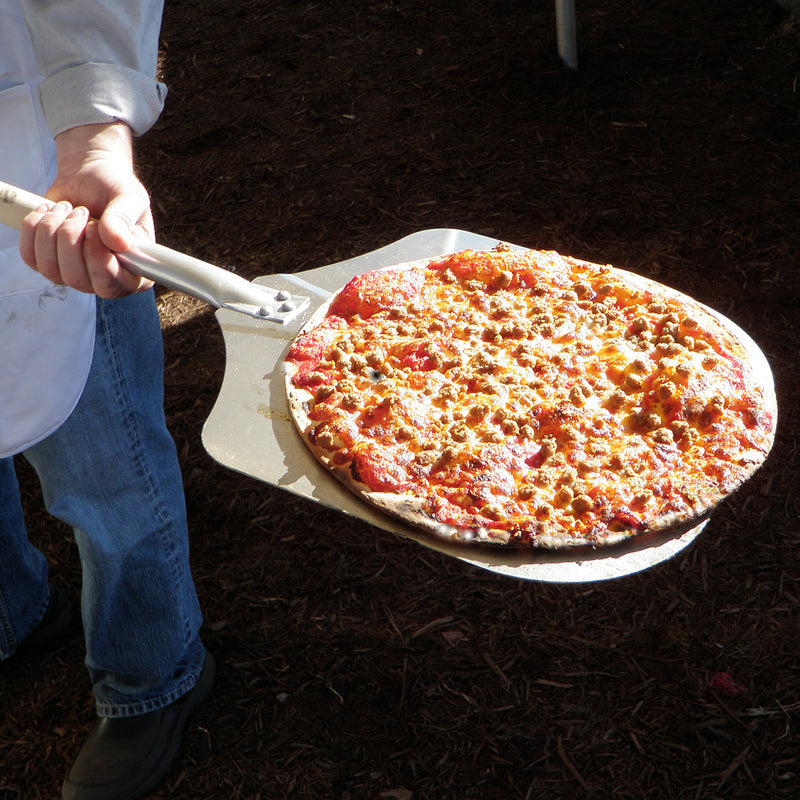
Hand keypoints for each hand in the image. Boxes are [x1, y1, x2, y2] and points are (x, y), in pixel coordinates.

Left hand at [19, 122, 154, 297]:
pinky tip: (48, 212)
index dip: (98, 260)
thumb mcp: (128, 197)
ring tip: (67, 208)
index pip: (113, 285)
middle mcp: (107, 280)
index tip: (94, 226)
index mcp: (134, 272)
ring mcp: (77, 275)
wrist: (90, 176)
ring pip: (51, 270)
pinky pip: (30, 257)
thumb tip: (118, 243)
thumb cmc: (115, 187)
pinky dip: (34, 229)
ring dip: (52, 231)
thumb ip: (123, 219)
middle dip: (71, 238)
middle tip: (81, 211)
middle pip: (77, 279)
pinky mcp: (50, 262)